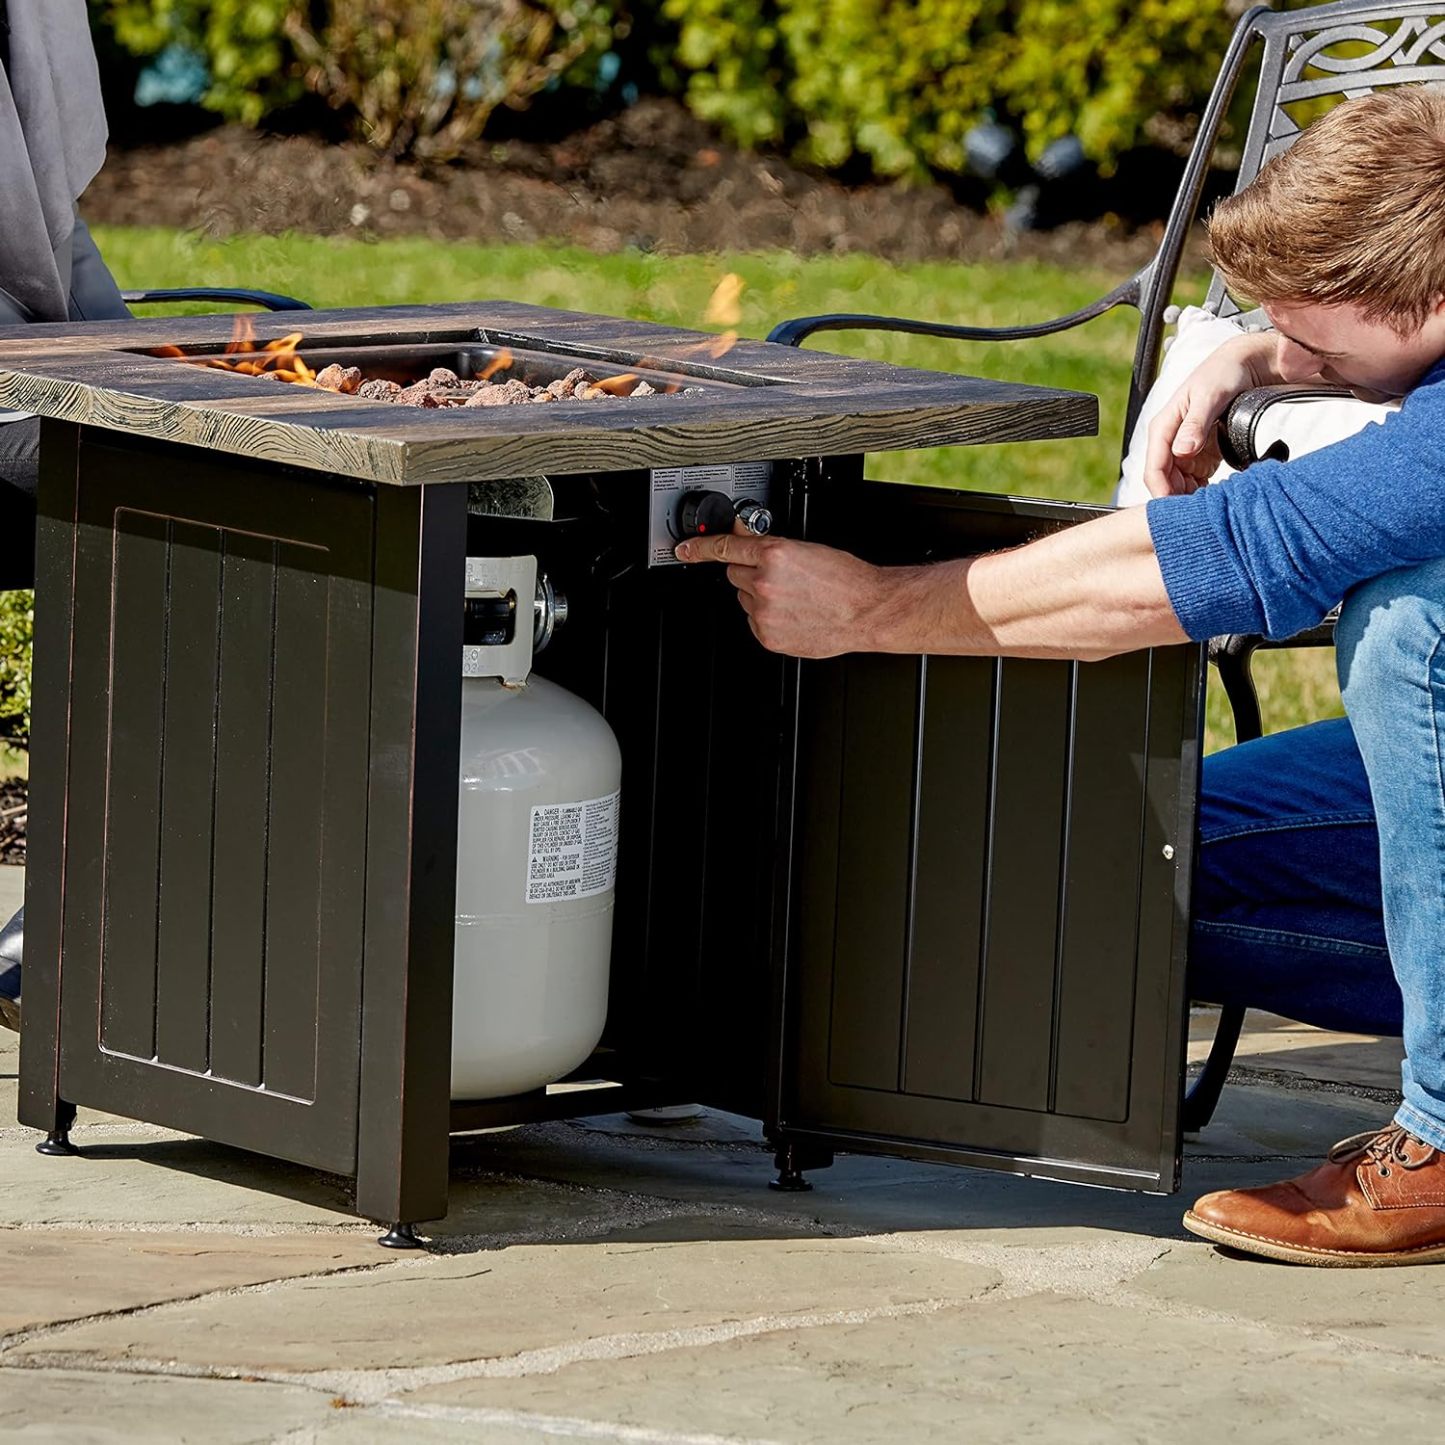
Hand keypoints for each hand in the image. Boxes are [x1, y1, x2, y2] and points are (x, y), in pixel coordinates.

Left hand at [674, 525, 885, 656]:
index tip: (684, 549)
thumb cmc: (846, 580)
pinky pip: (754, 621)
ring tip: (794, 597)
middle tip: (780, 577)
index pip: (724, 547)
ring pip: (744, 598)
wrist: (866, 610)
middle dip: (750, 572)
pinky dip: (767, 617)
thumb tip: (744, 536)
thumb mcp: (806, 548)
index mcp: (774, 555)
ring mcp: (765, 612)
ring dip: (760, 596)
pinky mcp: (768, 635)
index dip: (698, 547)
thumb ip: (768, 545)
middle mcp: (765, 583)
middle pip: (734, 573)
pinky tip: (793, 613)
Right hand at [1142, 332, 1283, 496]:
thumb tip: (1181, 450)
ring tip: (1211, 505)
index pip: (1154, 468)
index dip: (1162, 491)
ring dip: (1191, 497)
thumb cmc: (1224, 373)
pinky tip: (1217, 495)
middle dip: (1178, 497)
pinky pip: (1196, 481)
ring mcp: (1186, 449)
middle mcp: (1171, 440)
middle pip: (1165, 481)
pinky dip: (1204, 491)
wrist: (1246, 365)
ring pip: (1179, 484)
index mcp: (1164, 427)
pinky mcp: (1202, 454)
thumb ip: (1195, 425)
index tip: (1177, 509)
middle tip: (1200, 512)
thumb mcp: (1210, 396)